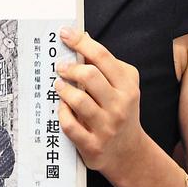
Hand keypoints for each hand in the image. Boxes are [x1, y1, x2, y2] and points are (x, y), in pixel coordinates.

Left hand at [54, 28, 147, 173]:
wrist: (128, 152)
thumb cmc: (120, 111)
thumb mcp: (124, 87)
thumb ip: (106, 67)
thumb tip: (80, 41)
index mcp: (128, 86)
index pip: (103, 57)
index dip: (81, 42)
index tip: (65, 33)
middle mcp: (120, 106)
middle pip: (89, 76)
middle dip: (69, 68)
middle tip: (60, 67)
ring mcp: (107, 127)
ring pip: (78, 100)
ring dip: (63, 90)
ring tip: (59, 85)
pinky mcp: (93, 145)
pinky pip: (70, 125)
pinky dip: (62, 113)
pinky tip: (62, 107)